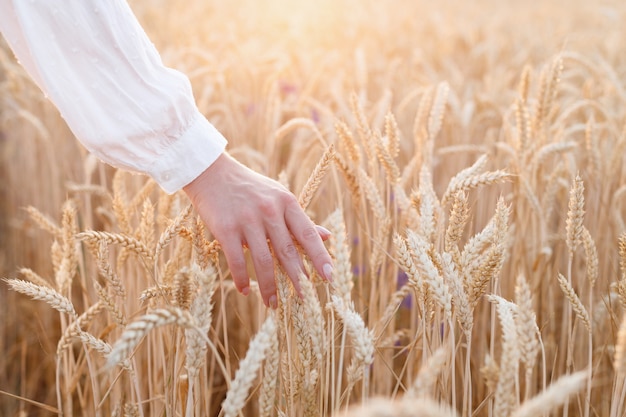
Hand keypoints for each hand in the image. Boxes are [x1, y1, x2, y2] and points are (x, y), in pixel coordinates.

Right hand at [183, 152, 333, 307]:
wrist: (212, 174)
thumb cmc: (251, 188)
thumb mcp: (279, 197)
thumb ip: (301, 220)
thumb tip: (328, 236)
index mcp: (286, 202)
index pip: (307, 233)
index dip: (319, 256)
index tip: (329, 276)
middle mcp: (269, 211)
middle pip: (287, 251)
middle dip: (297, 278)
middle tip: (305, 299)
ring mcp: (247, 220)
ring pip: (263, 260)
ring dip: (269, 286)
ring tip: (273, 303)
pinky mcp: (226, 228)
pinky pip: (237, 260)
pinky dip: (242, 279)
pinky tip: (245, 291)